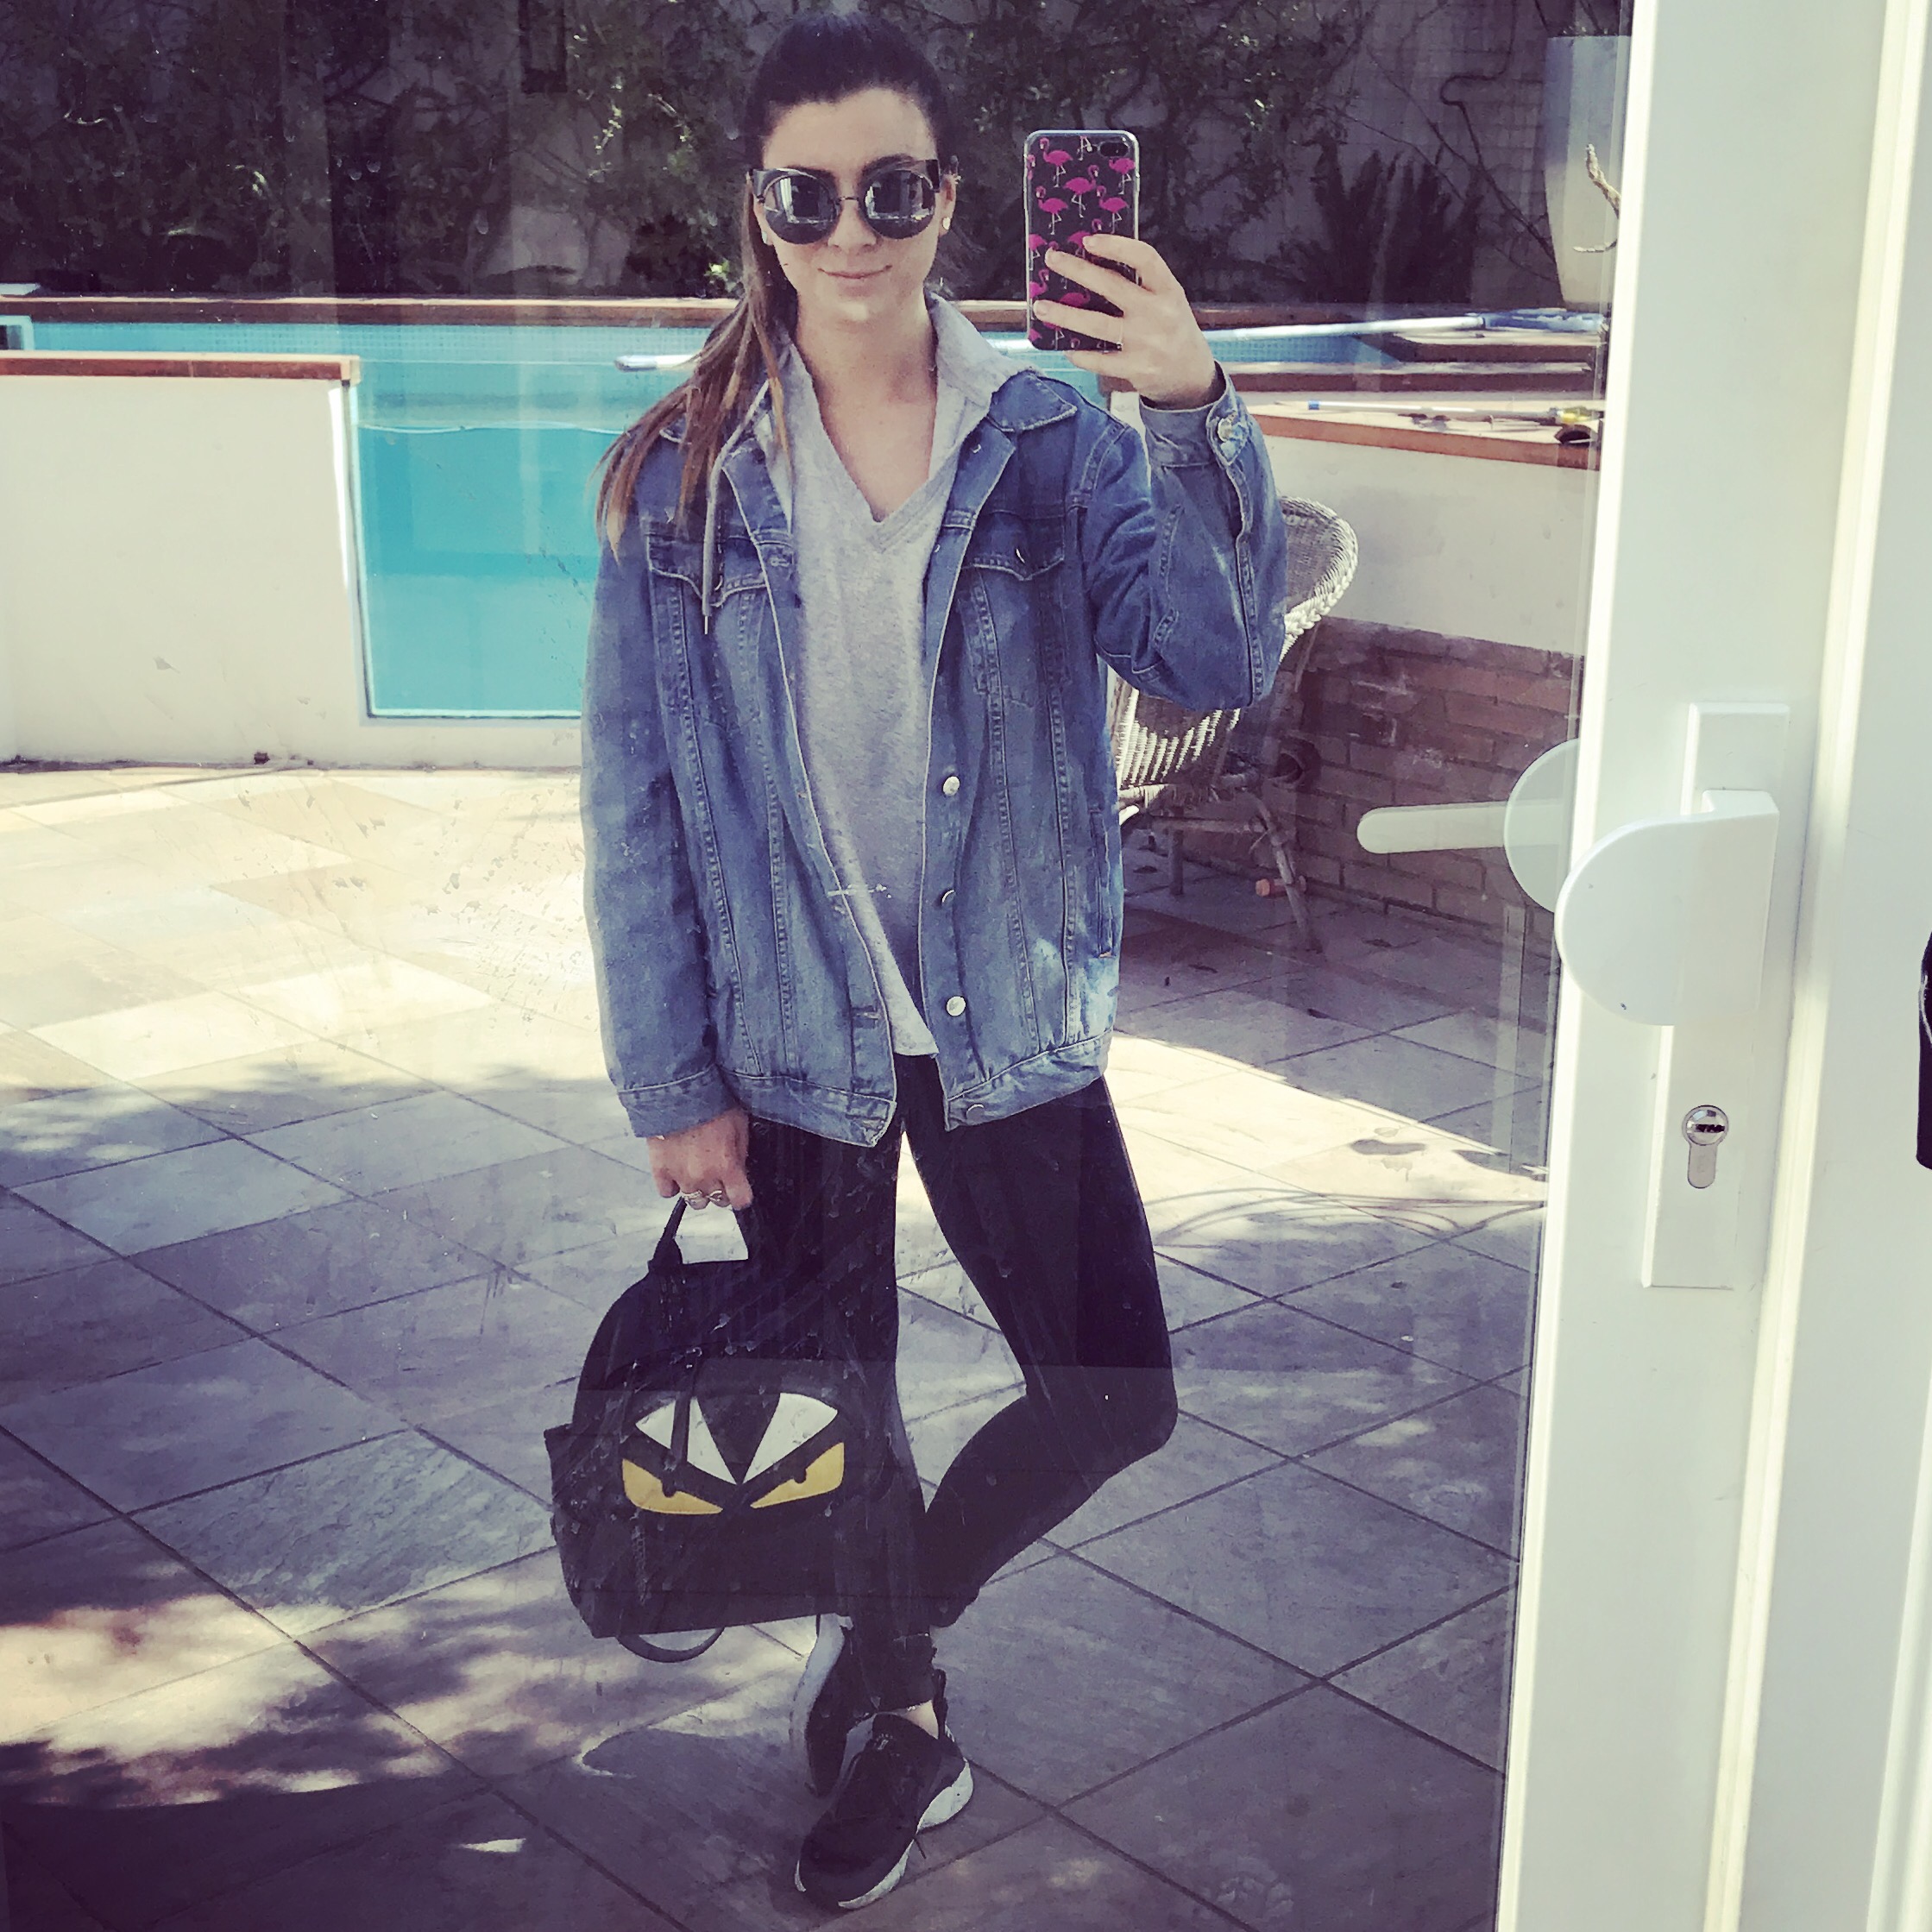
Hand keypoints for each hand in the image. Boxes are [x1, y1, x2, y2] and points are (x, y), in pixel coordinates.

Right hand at [647, 1105, 752, 1209]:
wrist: (677, 1091)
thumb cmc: (710, 1102)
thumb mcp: (739, 1125)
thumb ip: (740, 1153)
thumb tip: (740, 1168)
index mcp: (727, 1165)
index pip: (740, 1200)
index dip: (741, 1194)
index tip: (740, 1189)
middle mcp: (704, 1176)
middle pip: (717, 1201)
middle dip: (721, 1190)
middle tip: (719, 1174)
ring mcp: (680, 1175)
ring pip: (693, 1200)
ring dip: (698, 1190)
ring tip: (697, 1172)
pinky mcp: (660, 1170)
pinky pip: (666, 1192)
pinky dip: (672, 1185)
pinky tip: (677, 1172)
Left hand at [1033, 234, 1219, 407]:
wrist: (1192, 377)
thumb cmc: (1173, 330)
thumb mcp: (1169, 301)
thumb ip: (1141, 285)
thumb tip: (1093, 264)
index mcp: (1168, 290)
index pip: (1144, 258)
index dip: (1115, 246)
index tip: (1088, 239)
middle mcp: (1158, 313)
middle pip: (1111, 286)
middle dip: (1077, 270)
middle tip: (1052, 260)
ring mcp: (1146, 343)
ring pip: (1097, 324)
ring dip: (1065, 315)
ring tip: (1041, 307)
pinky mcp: (1136, 369)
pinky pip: (1099, 360)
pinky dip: (1080, 354)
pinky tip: (1065, 348)